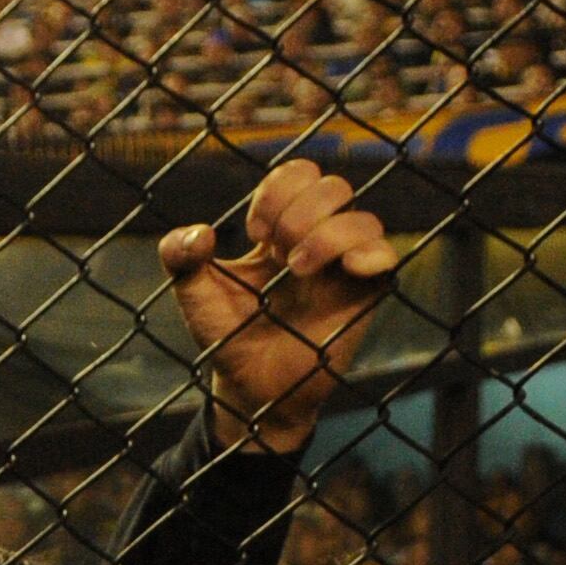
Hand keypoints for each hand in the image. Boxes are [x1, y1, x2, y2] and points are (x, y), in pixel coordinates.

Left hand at [161, 159, 399, 453]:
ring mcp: (344, 268)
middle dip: (300, 211)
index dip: (277, 192)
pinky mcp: (364, 296)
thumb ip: (179, 256)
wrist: (250, 388)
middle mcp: (318, 241)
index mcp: (281, 230)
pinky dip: (369, 254)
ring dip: (328, 234)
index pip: (297, 176)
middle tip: (276, 251)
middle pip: (333, 186)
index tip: (255, 233)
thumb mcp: (194, 293)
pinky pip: (386, 256)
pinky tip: (343, 270)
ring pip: (363, 219)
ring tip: (298, 269)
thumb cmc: (227, 337)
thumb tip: (199, 233)